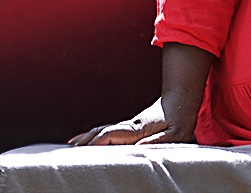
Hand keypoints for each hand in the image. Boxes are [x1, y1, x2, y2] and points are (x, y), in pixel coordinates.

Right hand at [69, 96, 194, 145]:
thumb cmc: (181, 119)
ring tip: (72, 146)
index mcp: (138, 129)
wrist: (182, 101)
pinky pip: (108, 132)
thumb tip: (141, 147)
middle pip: (103, 132)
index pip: (112, 135)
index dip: (97, 142)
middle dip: (86, 140)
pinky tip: (87, 140)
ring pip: (103, 131)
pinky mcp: (131, 128)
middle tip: (69, 150)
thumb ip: (159, 141)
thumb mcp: (177, 133)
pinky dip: (95, 135)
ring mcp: (129, 126)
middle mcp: (130, 126)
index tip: (84, 150)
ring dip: (87, 137)